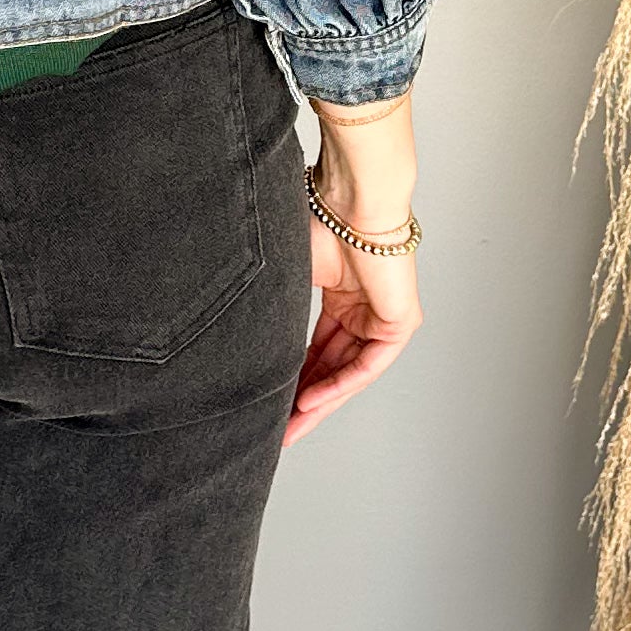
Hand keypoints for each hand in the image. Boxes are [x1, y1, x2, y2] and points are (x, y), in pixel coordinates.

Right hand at [285, 88, 419, 444]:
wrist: (350, 199)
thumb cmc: (318, 218)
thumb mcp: (288, 274)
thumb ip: (275, 306)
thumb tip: (230, 330)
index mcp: (342, 295)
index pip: (316, 348)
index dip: (292, 377)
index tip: (268, 404)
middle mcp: (364, 309)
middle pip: (331, 367)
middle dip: (302, 400)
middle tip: (276, 431)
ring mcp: (384, 318)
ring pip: (348, 373)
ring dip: (317, 401)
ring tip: (288, 427)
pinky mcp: (399, 324)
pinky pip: (365, 366)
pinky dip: (337, 385)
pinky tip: (309, 401)